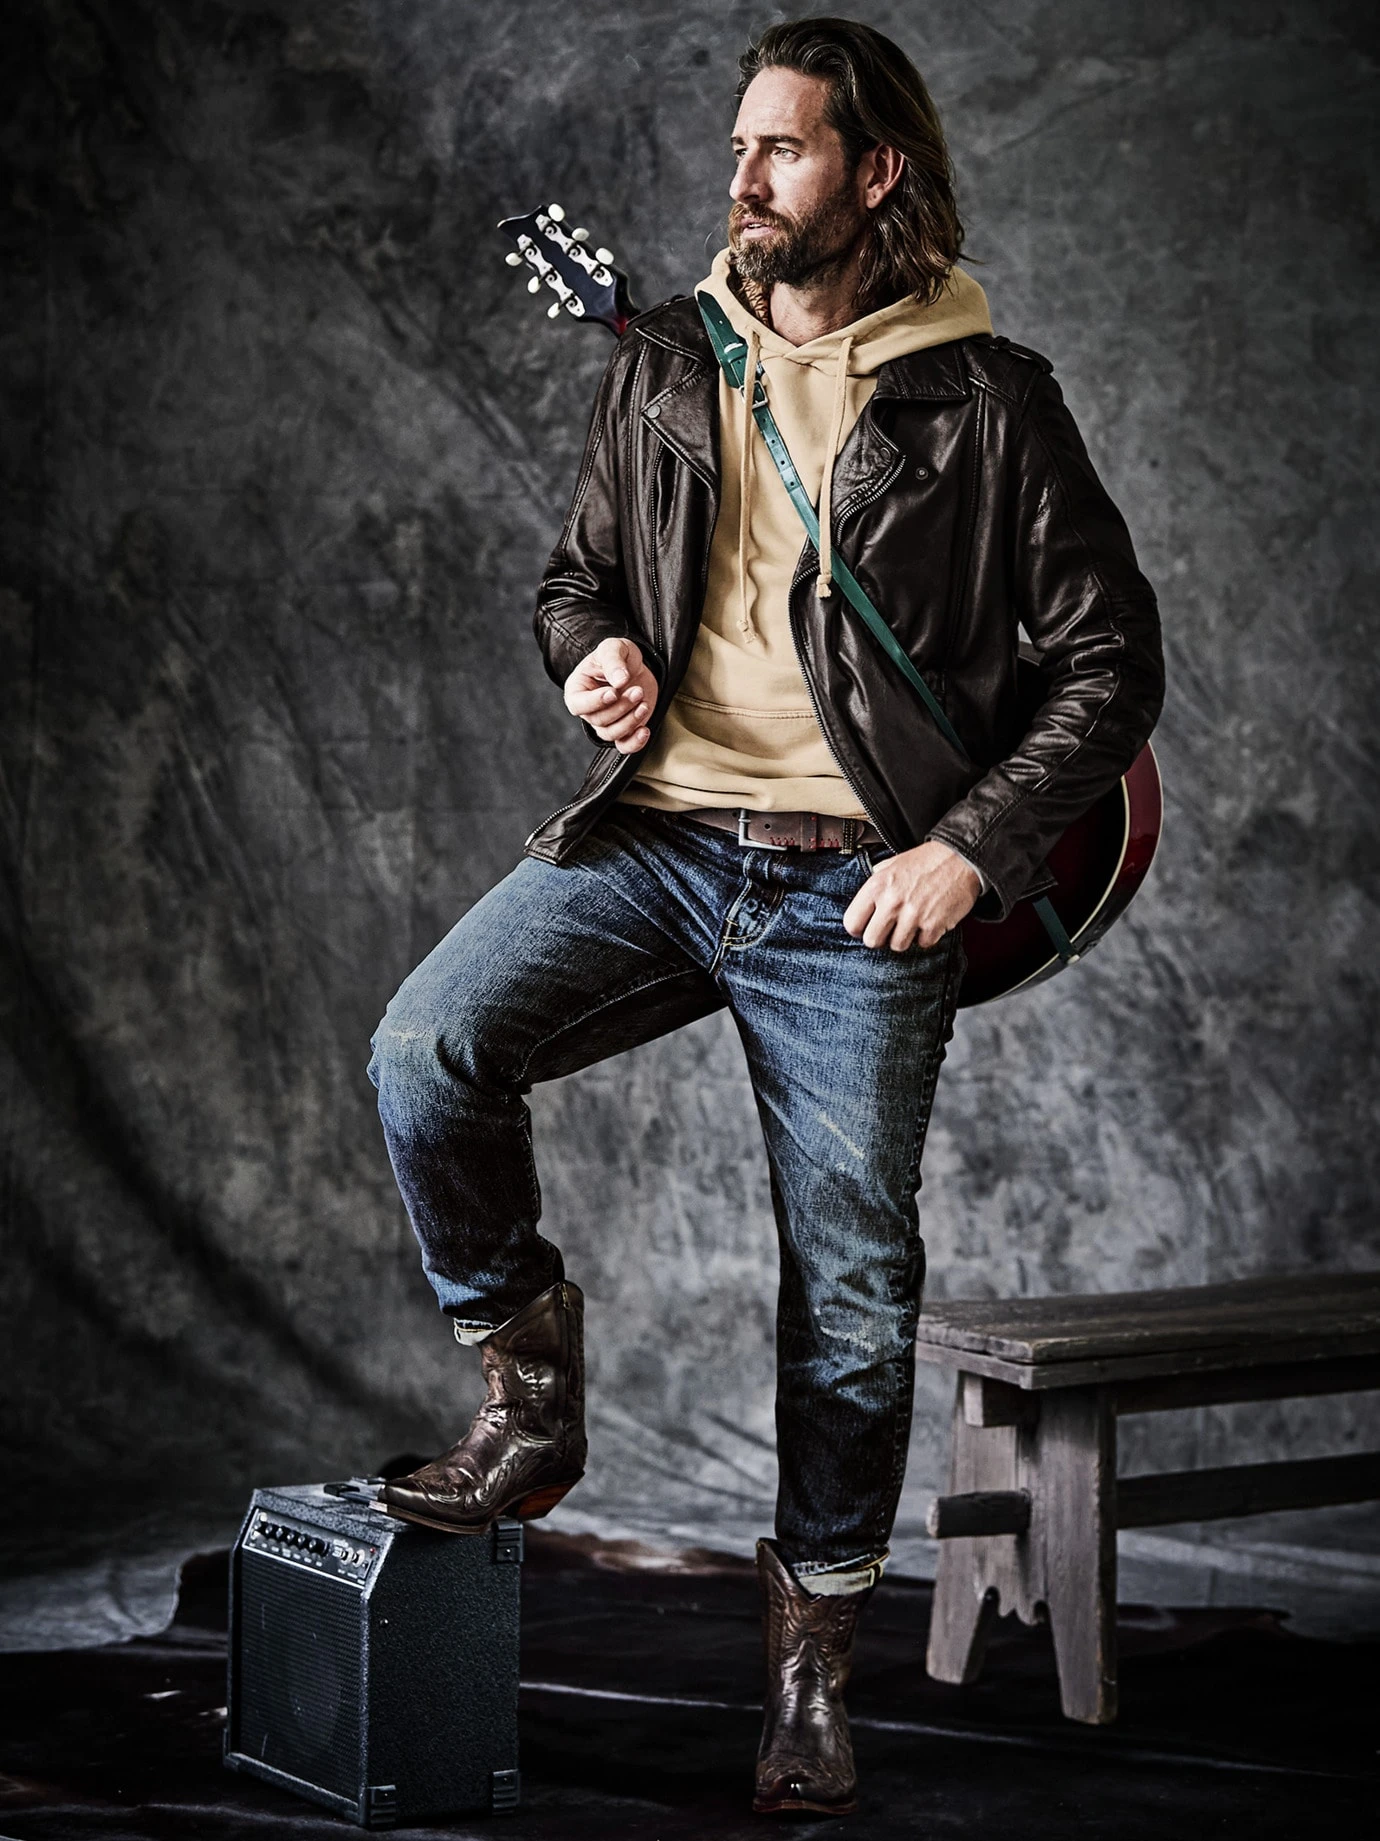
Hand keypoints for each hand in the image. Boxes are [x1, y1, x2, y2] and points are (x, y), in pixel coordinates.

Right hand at [563, 637, 658, 753]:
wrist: (636, 665)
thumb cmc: (618, 655)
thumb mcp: (613, 648)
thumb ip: (613, 661)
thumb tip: (619, 680)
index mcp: (577, 689)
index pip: (577, 704)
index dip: (595, 702)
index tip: (613, 692)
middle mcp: (589, 709)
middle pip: (599, 720)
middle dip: (621, 707)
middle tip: (637, 691)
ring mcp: (606, 721)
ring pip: (611, 733)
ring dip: (630, 721)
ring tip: (643, 703)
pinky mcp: (624, 729)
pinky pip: (624, 746)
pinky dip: (635, 743)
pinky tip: (645, 731)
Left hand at [843, 840, 980, 950]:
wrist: (960, 858)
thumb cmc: (926, 861)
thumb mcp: (893, 864)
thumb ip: (877, 882)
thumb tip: (866, 901)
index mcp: (877, 885)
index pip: (851, 922)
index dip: (858, 928)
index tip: (866, 927)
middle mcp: (892, 902)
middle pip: (872, 941)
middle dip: (880, 938)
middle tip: (889, 930)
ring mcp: (913, 915)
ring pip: (897, 946)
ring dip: (904, 938)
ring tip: (912, 923)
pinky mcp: (934, 925)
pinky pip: (922, 944)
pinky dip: (926, 936)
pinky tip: (929, 921)